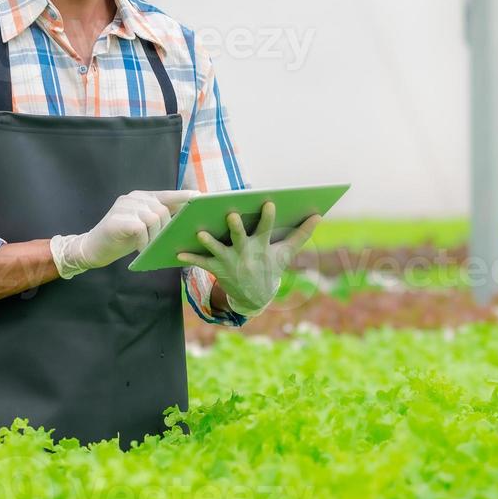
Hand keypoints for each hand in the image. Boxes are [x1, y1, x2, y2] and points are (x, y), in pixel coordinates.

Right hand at [50, 189, 197, 278]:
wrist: (93, 248)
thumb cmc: (123, 239)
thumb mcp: (145, 228)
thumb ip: (161, 220)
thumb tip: (186, 220)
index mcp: (143, 197)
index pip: (168, 194)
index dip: (184, 197)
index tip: (200, 198)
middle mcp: (134, 198)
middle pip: (162, 209)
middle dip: (166, 228)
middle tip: (162, 243)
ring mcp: (123, 206)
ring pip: (153, 217)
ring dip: (155, 236)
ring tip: (150, 247)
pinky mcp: (116, 219)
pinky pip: (140, 227)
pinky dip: (144, 241)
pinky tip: (141, 249)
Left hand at [175, 201, 319, 316]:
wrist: (255, 296)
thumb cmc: (271, 266)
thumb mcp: (286, 252)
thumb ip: (301, 233)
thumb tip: (320, 215)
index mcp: (263, 246)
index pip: (267, 228)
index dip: (269, 217)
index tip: (269, 202)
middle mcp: (246, 253)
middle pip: (240, 237)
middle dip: (236, 227)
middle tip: (230, 214)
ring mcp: (231, 261)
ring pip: (218, 250)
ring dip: (209, 242)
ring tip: (200, 233)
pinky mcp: (217, 269)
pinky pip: (202, 262)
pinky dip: (191, 257)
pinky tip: (178, 251)